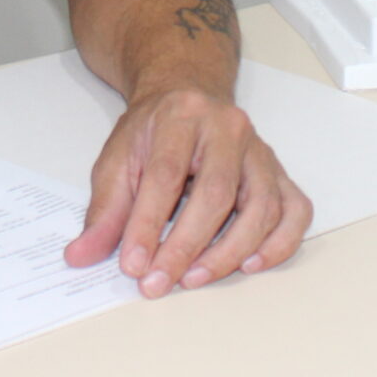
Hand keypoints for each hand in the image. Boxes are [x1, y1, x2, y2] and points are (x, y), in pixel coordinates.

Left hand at [67, 86, 309, 296]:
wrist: (187, 94)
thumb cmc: (154, 131)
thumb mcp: (117, 160)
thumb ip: (103, 210)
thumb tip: (81, 256)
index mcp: (181, 117)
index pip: (165, 175)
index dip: (147, 224)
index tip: (132, 264)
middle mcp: (228, 129)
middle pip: (216, 193)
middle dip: (185, 246)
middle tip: (158, 282)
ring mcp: (259, 150)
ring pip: (261, 205)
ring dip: (230, 251)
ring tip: (195, 279)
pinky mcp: (279, 172)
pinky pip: (295, 210)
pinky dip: (279, 242)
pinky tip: (250, 264)